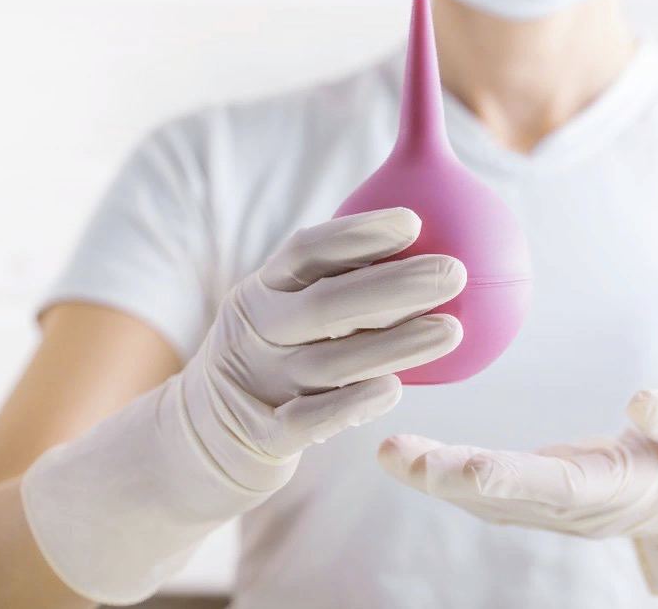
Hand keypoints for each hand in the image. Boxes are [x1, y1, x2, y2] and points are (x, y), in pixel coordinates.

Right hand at [184, 206, 466, 477]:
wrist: (202, 434)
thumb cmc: (275, 356)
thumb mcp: (286, 308)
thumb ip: (341, 279)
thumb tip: (422, 227)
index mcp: (263, 289)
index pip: (307, 251)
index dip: (359, 235)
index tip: (414, 222)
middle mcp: (257, 331)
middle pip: (326, 304)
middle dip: (394, 286)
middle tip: (455, 273)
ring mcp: (258, 383)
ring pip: (328, 363)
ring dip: (394, 346)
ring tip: (452, 330)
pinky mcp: (262, 435)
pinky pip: (307, 421)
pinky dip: (350, 405)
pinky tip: (395, 389)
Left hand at [378, 389, 657, 592]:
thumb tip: (640, 400)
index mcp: (609, 492)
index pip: (554, 488)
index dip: (511, 479)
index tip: (468, 467)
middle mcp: (567, 509)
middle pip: (500, 497)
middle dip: (446, 479)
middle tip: (397, 456)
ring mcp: (545, 507)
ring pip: (481, 497)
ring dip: (432, 477)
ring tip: (387, 451)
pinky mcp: (533, 495)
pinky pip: (481, 487)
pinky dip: (442, 472)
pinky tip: (407, 453)